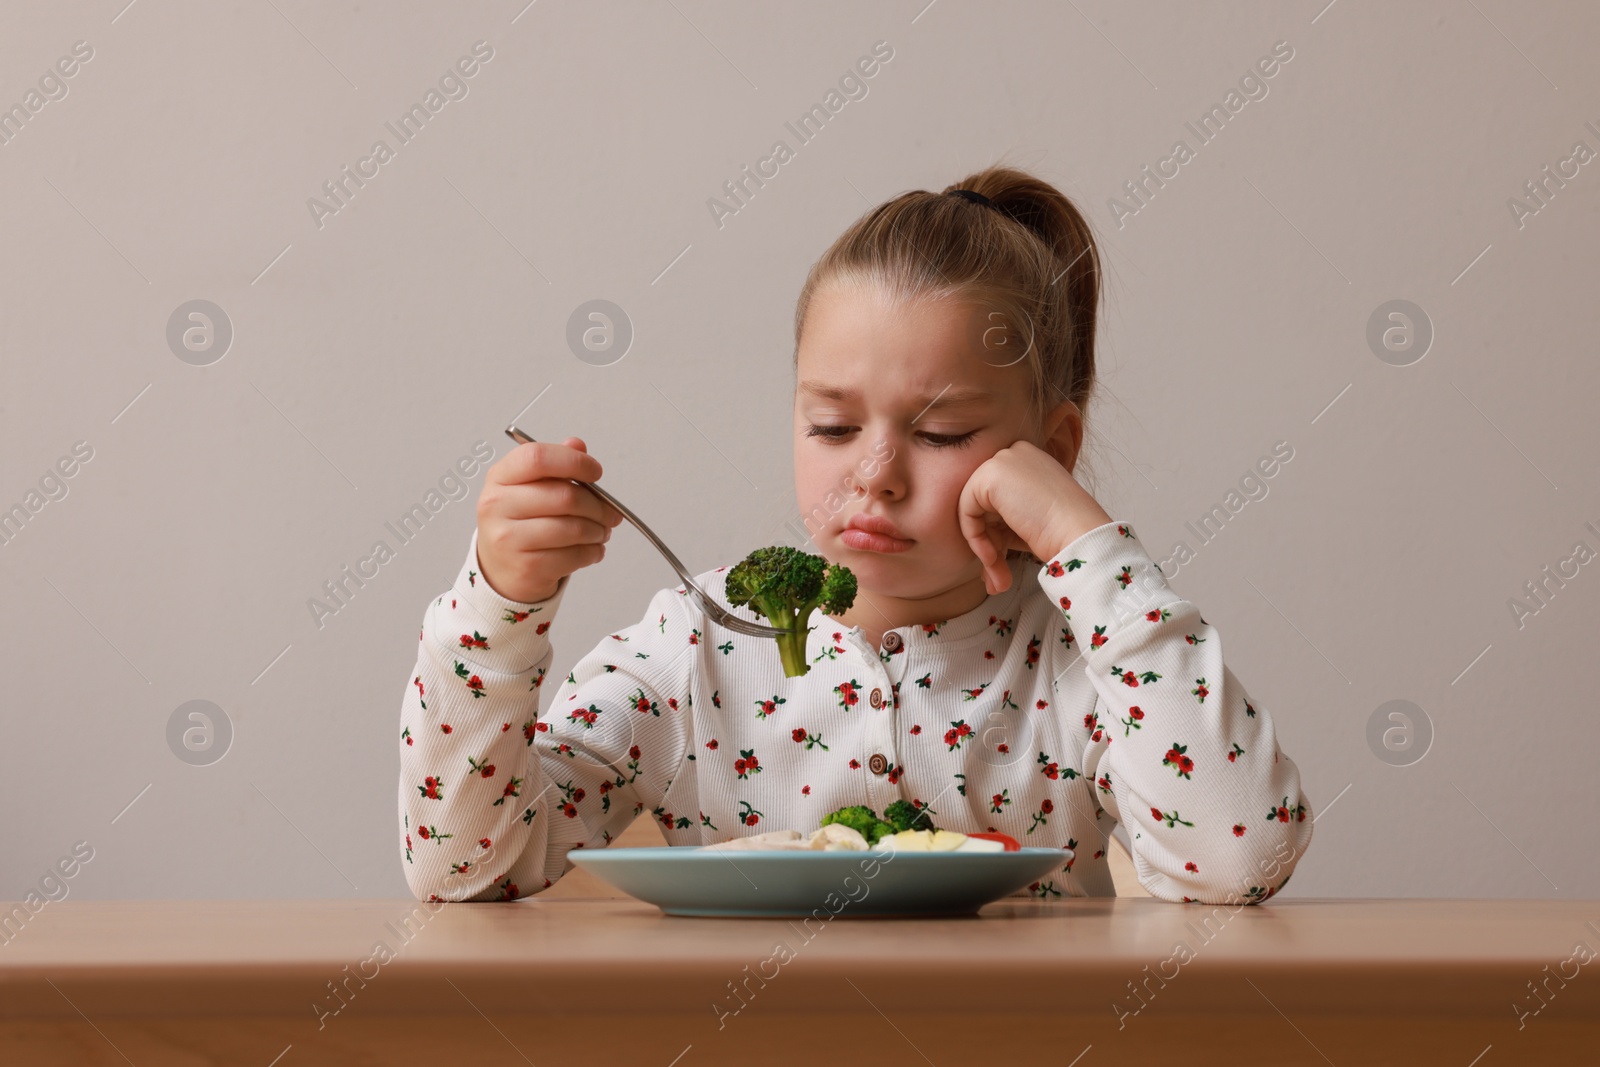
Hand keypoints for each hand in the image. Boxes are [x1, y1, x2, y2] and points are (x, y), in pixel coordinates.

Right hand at [475, 437, 624, 603]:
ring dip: (598, 530)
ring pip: (572, 528)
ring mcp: (508, 538)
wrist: (499, 568)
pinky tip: (593, 549)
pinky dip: (592, 552)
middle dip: (597, 505)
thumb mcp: (529, 487)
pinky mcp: (526, 566)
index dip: (574, 462)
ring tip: (601, 531)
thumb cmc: (520, 522)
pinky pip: (573, 556)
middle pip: (563, 496)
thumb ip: (554, 464)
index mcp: (500, 477)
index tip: (595, 472)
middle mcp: (497, 506)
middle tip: (611, 513)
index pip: (537, 458)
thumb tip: (577, 445)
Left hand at [957, 439, 1112, 593]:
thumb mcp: (1029, 522)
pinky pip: (966, 510)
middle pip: (983, 504)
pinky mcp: (990, 474)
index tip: (1005, 562)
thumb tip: (986, 547)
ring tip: (998, 578)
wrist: (1080, 534)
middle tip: (998, 579)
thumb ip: (1003, 523)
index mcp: (1029, 461)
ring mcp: (1003, 459)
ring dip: (983, 548)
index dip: (997, 534)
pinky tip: (993, 557)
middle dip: (989, 545)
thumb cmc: (1064, 534)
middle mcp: (1015, 453)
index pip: (996, 499)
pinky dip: (975, 538)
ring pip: (973, 509)